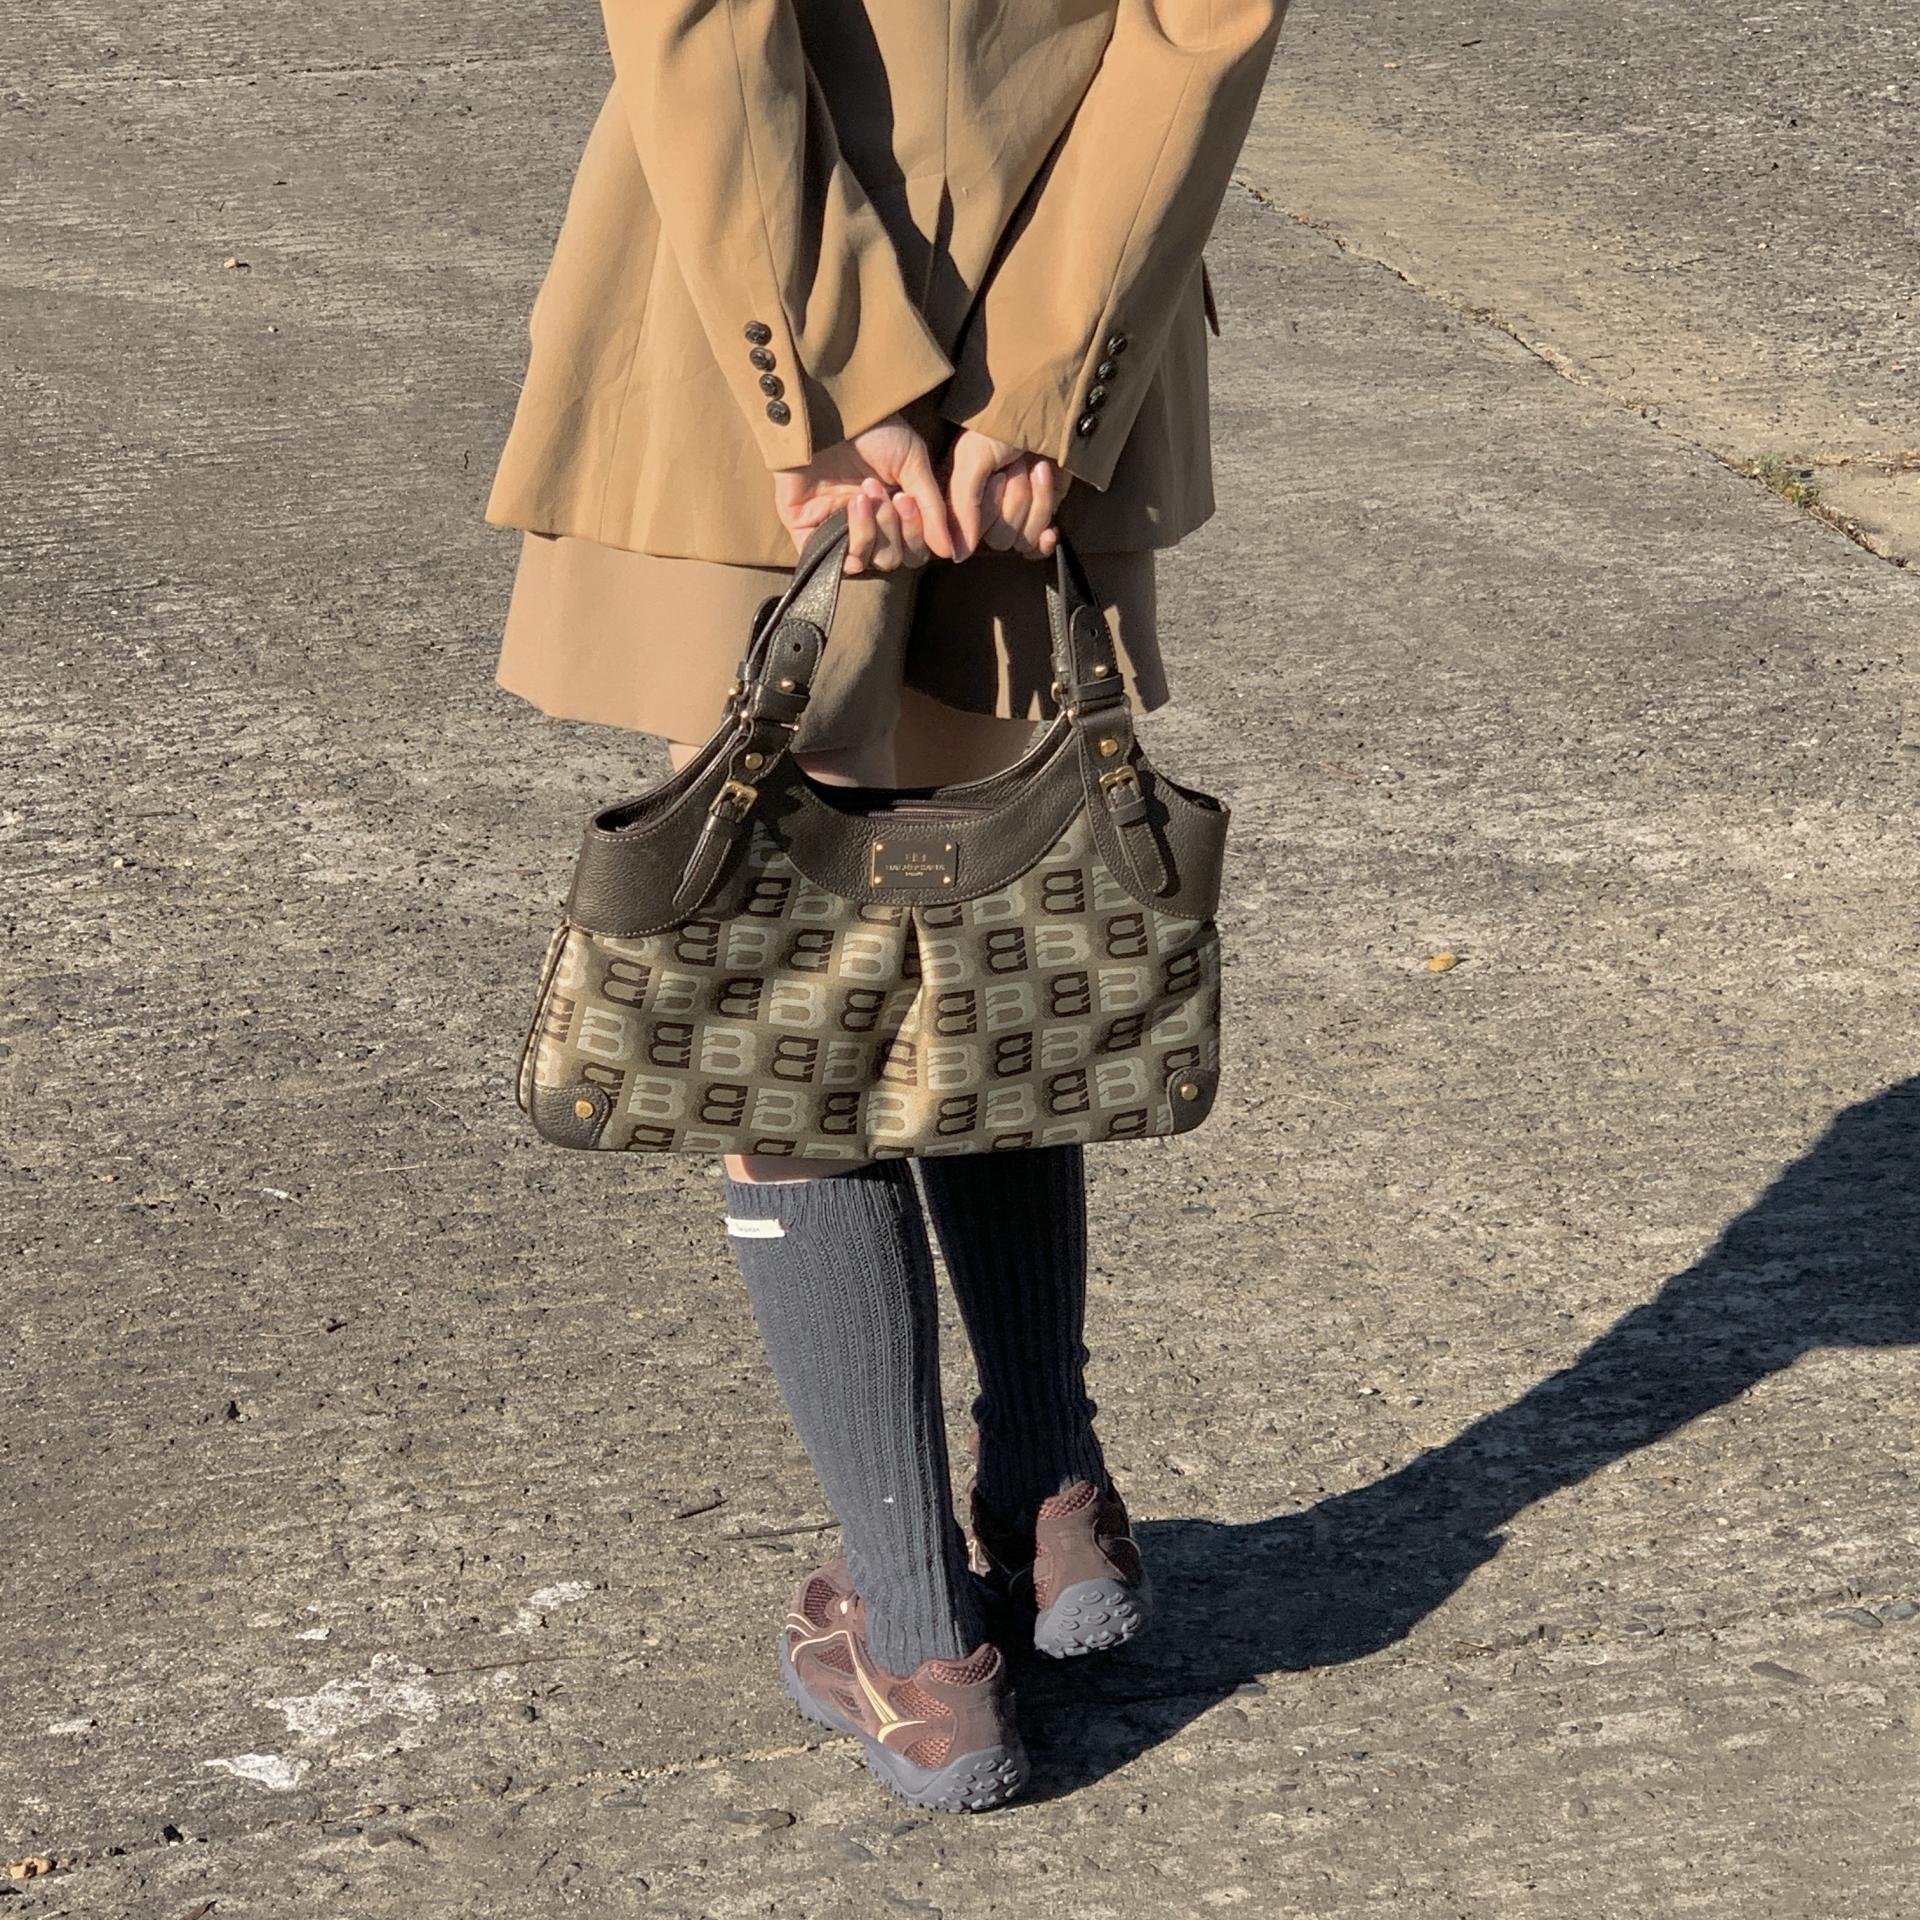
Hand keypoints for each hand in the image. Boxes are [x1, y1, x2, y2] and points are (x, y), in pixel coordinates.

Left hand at [773, 415, 954, 573]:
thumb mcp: (912, 460)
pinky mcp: (807, 530)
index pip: (914, 548)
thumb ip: (931, 506)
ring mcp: (837, 528)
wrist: (826, 410)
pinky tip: (851, 518)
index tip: (907, 499)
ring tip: (862, 495)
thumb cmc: (871, 427)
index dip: (916, 534)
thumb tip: (948, 550)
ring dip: (870, 531)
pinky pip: (831, 562)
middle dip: (892, 529)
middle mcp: (868, 523)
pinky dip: (847, 550)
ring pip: (865, 561)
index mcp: (895, 509)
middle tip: (884, 493)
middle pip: (892, 558)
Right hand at [944, 430, 1071, 561]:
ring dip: (1037, 502)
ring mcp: (1013, 515)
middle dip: (1016, 500)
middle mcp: (982, 511)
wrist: (1051, 409)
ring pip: (1022, 541)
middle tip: (1019, 467)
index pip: (969, 534)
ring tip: (1037, 468)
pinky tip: (1051, 530)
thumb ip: (962, 506)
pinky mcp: (1039, 517)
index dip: (989, 509)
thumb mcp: (972, 459)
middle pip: (999, 540)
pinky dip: (1044, 541)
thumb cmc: (1003, 427)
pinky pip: (1036, 549)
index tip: (998, 476)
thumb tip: (958, 554)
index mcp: (958, 498)